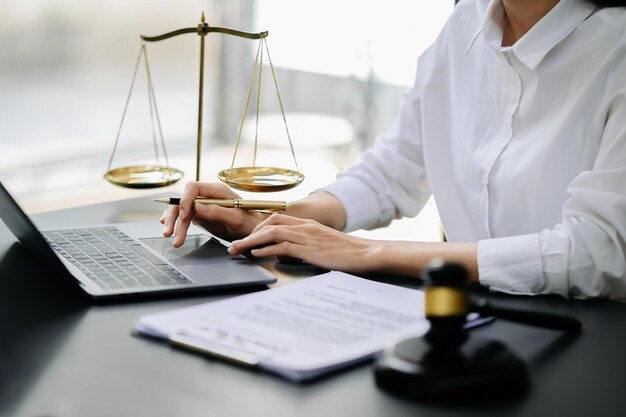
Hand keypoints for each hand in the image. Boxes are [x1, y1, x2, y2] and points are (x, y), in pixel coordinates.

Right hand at [160, 181, 269, 246]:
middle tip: (170, 232)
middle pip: (183, 199)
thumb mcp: (236, 218)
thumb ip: (217, 212)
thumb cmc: (249, 222)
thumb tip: (197, 207)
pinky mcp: (200, 214)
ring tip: (172, 238)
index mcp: (216, 190)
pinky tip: (169, 228)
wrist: (253, 229)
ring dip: (174, 222)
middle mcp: (207, 195)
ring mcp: (202, 204)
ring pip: (181, 209)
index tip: (185, 217)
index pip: (193, 187)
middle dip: (175, 215)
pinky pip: (184, 216)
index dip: (185, 200)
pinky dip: (176, 222)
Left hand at [227, 213, 377, 273]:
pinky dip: (265, 249)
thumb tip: (281, 255)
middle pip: (270, 222)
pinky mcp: (308, 249)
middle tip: (235, 244)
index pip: (277, 218)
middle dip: (250, 233)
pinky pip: (281, 246)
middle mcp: (305, 227)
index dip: (259, 227)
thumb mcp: (321, 247)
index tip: (248, 237)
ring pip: (271, 233)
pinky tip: (255, 254)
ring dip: (250, 241)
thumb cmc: (347, 253)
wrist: (366, 253)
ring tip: (237, 249)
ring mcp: (306, 236)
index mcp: (308, 224)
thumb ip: (301, 248)